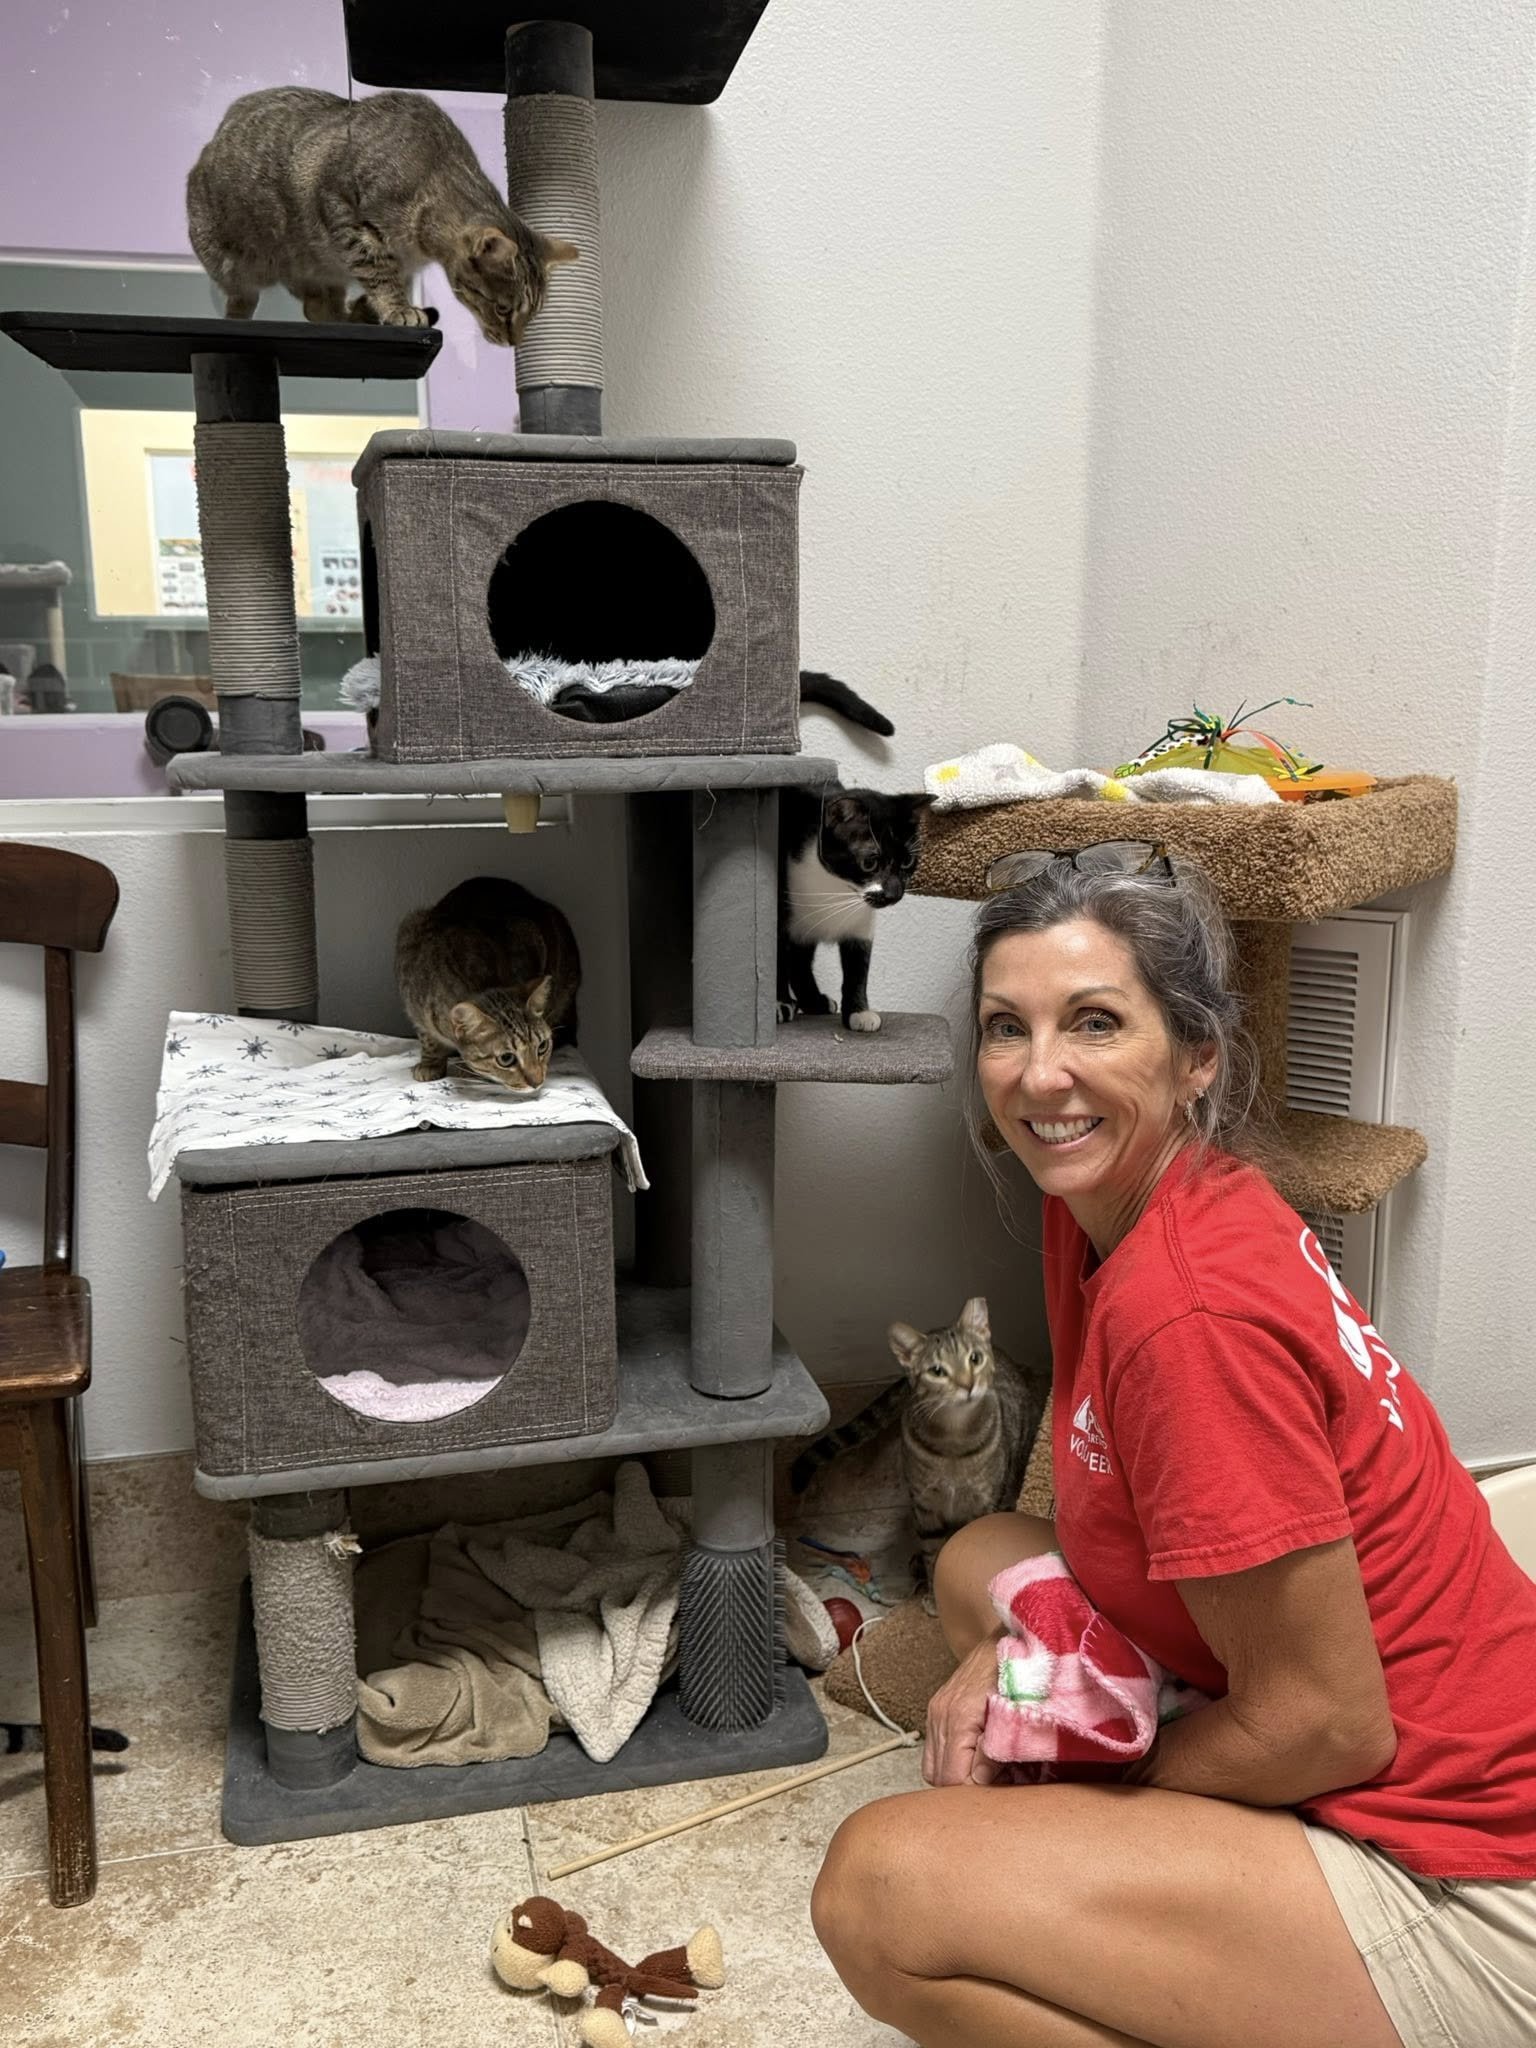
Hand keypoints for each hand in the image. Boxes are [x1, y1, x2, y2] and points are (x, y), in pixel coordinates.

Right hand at [923, 1637, 1002, 1787]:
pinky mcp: (937, 1711)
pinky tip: (973, 1760)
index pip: (952, 1776)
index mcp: (958, 1716)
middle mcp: (940, 1715)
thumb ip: (995, 1747)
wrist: (1006, 1636)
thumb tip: (980, 1780)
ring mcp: (935, 1712)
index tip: (999, 1791)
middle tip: (995, 1787)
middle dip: (964, 1789)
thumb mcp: (1013, 1711)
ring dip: (956, 1777)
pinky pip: (933, 1752)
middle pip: (938, 1777)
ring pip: (932, 1768)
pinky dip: (950, 1763)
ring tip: (985, 1776)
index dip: (974, 1792)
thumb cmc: (1016, 1670)